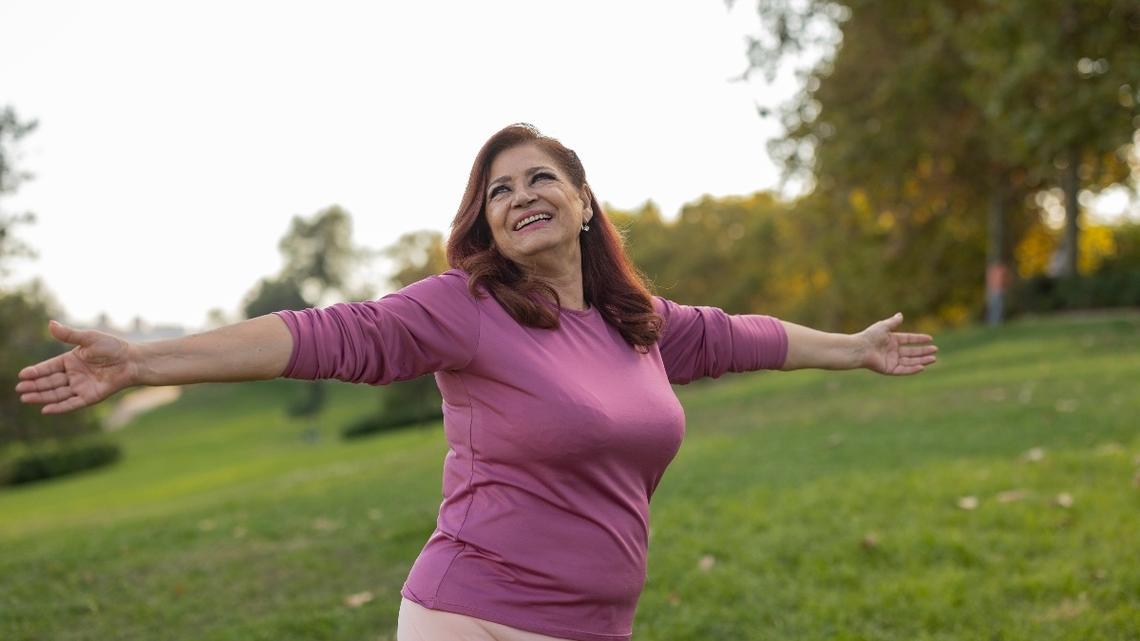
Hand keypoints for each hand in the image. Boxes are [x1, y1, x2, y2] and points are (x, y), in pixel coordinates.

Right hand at [15, 321, 137, 413]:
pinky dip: (59, 407)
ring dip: (42, 396)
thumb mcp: (89, 339)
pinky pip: (72, 403)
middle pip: (50, 382)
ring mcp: (81, 387)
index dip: (36, 371)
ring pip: (57, 393)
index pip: (49, 367)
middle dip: (34, 385)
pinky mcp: (90, 397)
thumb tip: (50, 323)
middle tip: (19, 389)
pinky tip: (45, 409)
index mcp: (71, 361)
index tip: (22, 374)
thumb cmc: (113, 347)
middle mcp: (73, 375)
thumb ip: (69, 335)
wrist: (133, 360)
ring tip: (25, 398)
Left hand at [858, 313, 937, 375]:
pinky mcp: (889, 369)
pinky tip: (922, 366)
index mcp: (891, 340)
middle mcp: (892, 351)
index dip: (919, 339)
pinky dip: (913, 369)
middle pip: (911, 352)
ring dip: (922, 360)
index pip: (908, 339)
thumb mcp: (883, 326)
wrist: (860, 348)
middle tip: (935, 350)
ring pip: (910, 361)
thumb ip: (893, 322)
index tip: (930, 339)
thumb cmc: (870, 336)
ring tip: (933, 358)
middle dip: (923, 351)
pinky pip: (903, 370)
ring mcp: (891, 360)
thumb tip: (901, 314)